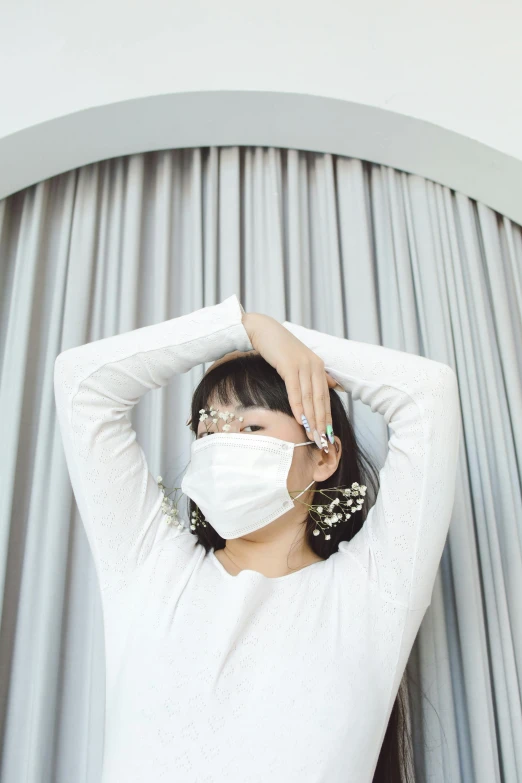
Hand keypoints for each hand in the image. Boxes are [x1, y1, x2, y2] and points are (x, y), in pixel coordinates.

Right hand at [240, 312, 341, 442]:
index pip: (325, 397)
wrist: (262, 330)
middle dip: (321, 422)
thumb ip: (315, 375)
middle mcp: (314, 365)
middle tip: (322, 441)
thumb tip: (333, 385)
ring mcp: (303, 365)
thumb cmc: (278, 347)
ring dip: (311, 419)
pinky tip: (299, 419)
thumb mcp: (299, 361)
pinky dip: (298, 406)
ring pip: (309, 397)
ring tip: (313, 435)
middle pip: (320, 400)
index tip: (328, 434)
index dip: (327, 417)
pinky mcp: (290, 365)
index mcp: (318, 366)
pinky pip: (295, 390)